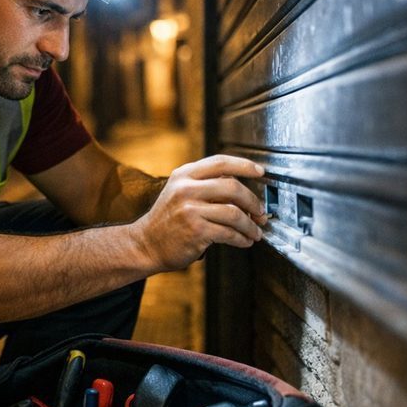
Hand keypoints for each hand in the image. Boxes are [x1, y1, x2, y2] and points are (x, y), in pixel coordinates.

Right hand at [131, 155, 266, 271]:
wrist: (146, 244)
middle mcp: (185, 189)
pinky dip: (242, 238)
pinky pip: (229, 233)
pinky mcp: (196, 231)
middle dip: (253, 201)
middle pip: (232, 187)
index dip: (244, 165)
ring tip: (255, 231)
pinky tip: (244, 241)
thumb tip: (242, 189)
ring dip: (251, 225)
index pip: (220, 162)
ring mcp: (190, 210)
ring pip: (234, 213)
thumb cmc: (167, 220)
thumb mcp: (179, 193)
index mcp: (183, 175)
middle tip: (260, 212)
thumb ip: (205, 185)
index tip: (260, 171)